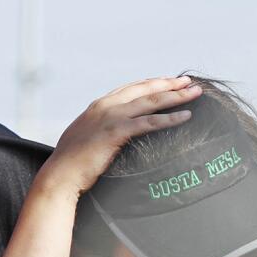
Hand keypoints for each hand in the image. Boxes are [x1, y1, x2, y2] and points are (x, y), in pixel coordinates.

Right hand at [37, 76, 201, 200]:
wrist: (60, 175)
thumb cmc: (74, 163)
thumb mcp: (88, 138)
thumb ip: (103, 131)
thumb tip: (115, 137)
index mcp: (100, 105)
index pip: (132, 88)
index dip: (153, 84)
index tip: (170, 81)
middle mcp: (106, 105)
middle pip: (145, 89)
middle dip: (170, 84)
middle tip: (190, 82)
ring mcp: (111, 117)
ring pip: (151, 101)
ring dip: (176, 96)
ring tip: (196, 94)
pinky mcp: (116, 132)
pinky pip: (150, 122)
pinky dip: (170, 118)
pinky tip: (186, 116)